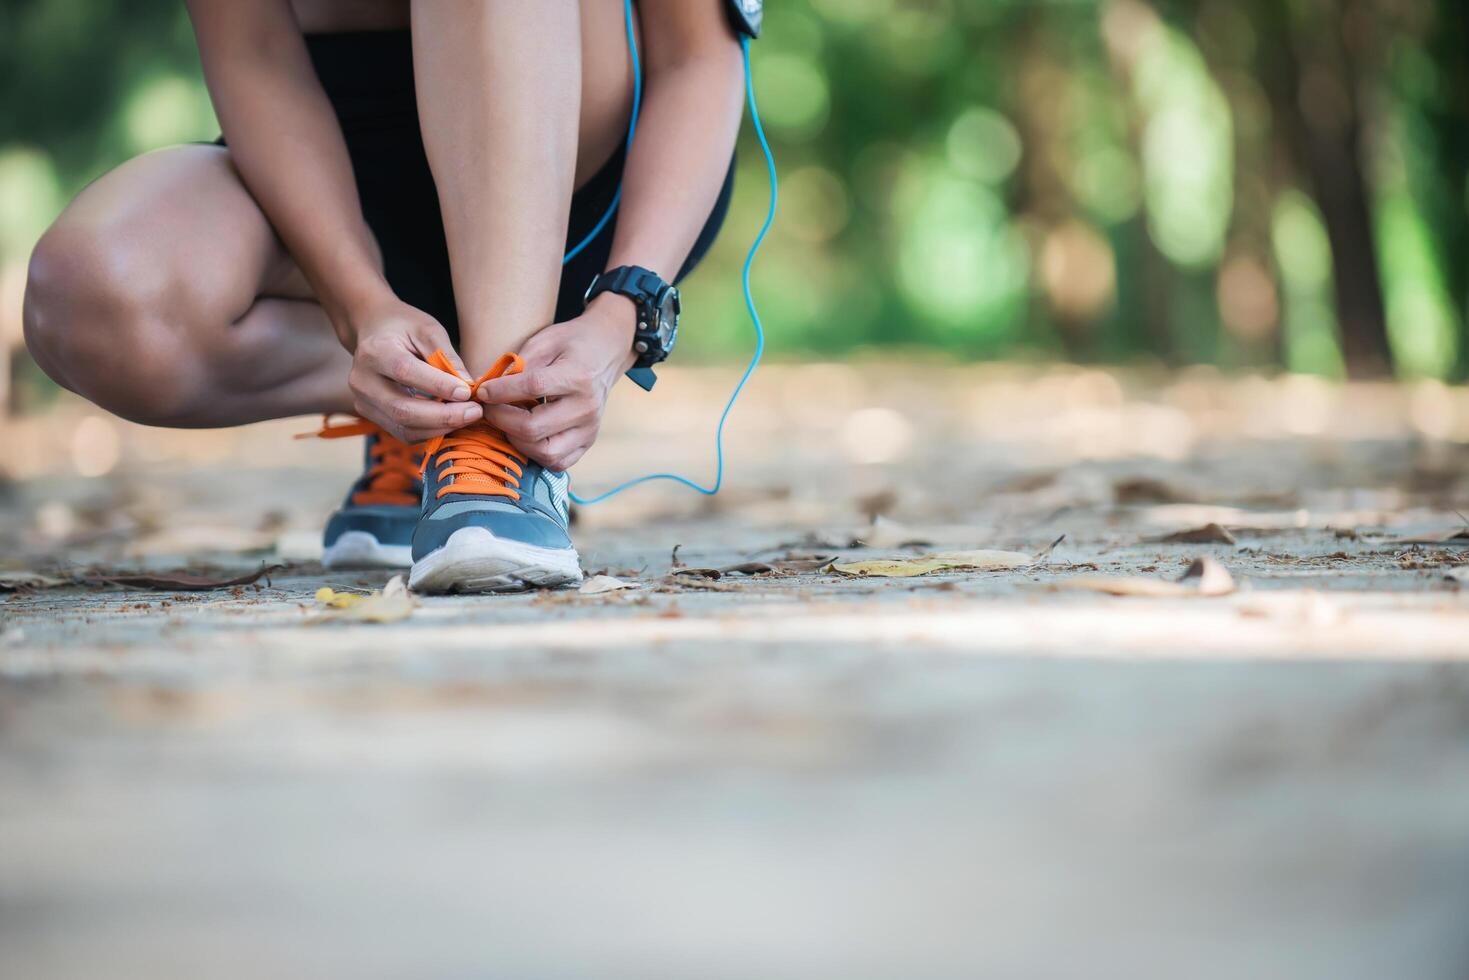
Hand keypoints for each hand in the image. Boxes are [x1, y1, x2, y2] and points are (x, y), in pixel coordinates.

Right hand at [346, 296, 481, 441]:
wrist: (373, 332)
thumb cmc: (404, 327)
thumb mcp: (428, 330)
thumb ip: (447, 357)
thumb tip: (469, 387)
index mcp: (374, 351)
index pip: (406, 372)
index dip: (439, 386)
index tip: (468, 392)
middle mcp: (362, 381)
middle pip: (403, 409)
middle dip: (444, 415)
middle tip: (475, 412)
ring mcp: (363, 402)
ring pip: (404, 428)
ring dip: (441, 427)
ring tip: (468, 416)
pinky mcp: (371, 416)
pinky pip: (404, 433)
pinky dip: (432, 431)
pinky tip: (452, 421)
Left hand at [475, 293, 637, 470]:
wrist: (606, 351)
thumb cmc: (572, 343)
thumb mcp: (545, 340)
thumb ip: (520, 365)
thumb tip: (488, 389)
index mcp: (578, 376)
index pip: (532, 388)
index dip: (500, 391)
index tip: (482, 390)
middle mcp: (587, 408)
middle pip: (534, 428)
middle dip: (501, 420)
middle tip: (488, 408)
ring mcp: (590, 429)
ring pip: (545, 452)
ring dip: (517, 440)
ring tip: (507, 422)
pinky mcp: (588, 442)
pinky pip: (558, 462)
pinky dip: (536, 453)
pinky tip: (526, 435)